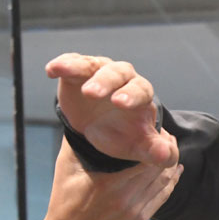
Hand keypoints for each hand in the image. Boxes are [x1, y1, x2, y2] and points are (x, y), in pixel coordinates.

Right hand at [38, 141, 181, 219]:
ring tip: (171, 149)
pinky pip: (163, 197)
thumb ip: (77, 143)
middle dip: (167, 150)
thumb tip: (86, 120)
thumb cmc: (65, 201)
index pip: (147, 158)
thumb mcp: (66, 168)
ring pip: (165, 183)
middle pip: (160, 169)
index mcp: (112, 184)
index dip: (157, 142)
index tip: (156, 128)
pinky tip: (176, 170)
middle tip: (166, 136)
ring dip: (172, 164)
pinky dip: (172, 182)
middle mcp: (128, 198)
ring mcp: (136, 211)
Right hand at [46, 52, 177, 166]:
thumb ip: (156, 152)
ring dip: (79, 68)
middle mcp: (123, 78)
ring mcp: (100, 72)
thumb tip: (165, 157)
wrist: (102, 127)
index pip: (140, 90)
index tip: (120, 104)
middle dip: (105, 81)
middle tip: (92, 93)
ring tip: (64, 72)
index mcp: (140, 95)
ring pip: (93, 65)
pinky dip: (63, 63)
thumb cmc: (124, 134)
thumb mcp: (139, 146)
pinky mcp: (78, 72)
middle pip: (118, 73)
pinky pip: (72, 62)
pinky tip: (53, 69)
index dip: (131, 95)